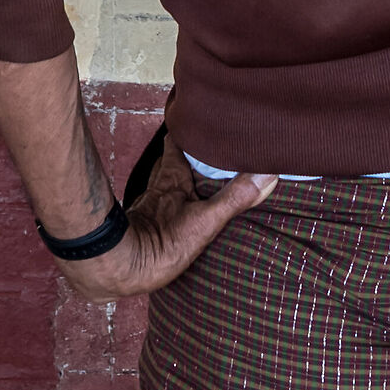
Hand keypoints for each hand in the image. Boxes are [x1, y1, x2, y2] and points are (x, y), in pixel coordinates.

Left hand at [55, 136, 276, 299]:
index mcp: (173, 174)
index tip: (212, 119)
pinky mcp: (152, 224)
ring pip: (175, 180)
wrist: (120, 271)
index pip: (179, 138)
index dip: (193, 127)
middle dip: (198, 153)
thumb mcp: (205, 222)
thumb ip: (235, 198)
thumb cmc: (159, 244)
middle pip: (179, 158)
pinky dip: (184, 199)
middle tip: (223, 147)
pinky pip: (171, 202)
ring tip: (214, 175)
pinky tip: (194, 208)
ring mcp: (155, 203)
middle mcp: (162, 183)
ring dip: (191, 176)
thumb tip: (268, 174)